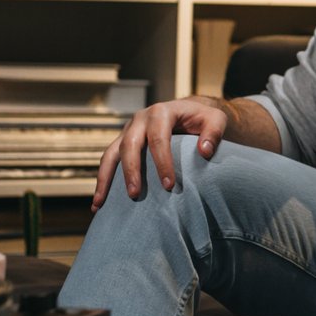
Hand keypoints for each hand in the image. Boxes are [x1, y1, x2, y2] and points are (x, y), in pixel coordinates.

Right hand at [91, 96, 229, 209]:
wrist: (190, 111)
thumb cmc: (203, 118)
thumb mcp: (216, 120)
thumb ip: (213, 133)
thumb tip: (204, 152)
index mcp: (161, 112)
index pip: (159, 139)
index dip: (162, 162)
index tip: (169, 185)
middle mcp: (140, 119)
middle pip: (130, 145)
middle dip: (131, 170)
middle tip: (135, 194)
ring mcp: (128, 131)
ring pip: (110, 153)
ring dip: (105, 178)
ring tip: (101, 203)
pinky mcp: (123, 142)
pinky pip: (108, 161)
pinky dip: (102, 180)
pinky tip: (99, 203)